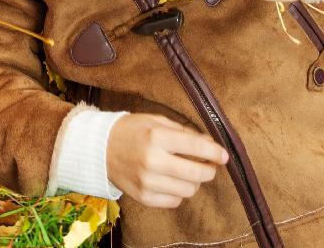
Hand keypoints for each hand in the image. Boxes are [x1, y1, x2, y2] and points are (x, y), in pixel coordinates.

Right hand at [105, 113, 227, 208]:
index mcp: (156, 137)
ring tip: (185, 171)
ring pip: (189, 190)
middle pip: (197, 174)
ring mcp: (147, 182)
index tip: (224, 155)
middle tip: (208, 165)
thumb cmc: (131, 131)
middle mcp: (152, 161)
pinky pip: (175, 201)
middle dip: (209, 170)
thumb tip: (210, 144)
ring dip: (193, 181)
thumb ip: (184, 132)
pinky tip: (172, 181)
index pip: (196, 147)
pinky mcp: (144, 197)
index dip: (215, 152)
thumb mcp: (156, 121)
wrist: (99, 149)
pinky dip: (178, 192)